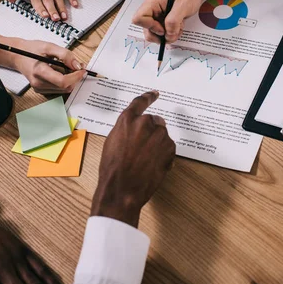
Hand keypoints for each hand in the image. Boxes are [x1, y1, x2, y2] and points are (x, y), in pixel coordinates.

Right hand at [6, 38, 85, 93]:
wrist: (17, 56)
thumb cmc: (31, 50)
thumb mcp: (49, 46)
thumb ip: (64, 55)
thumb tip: (77, 65)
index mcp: (39, 72)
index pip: (62, 81)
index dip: (76, 77)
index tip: (82, 69)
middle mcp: (39, 83)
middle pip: (65, 87)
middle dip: (75, 77)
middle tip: (77, 66)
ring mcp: (39, 88)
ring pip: (63, 89)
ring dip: (70, 80)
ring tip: (66, 67)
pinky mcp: (41, 90)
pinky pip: (58, 89)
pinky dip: (64, 82)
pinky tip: (60, 72)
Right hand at [91, 91, 175, 226]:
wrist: (122, 189)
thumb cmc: (112, 168)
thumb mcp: (113, 142)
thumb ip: (126, 130)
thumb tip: (136, 128)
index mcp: (127, 120)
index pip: (140, 102)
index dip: (148, 97)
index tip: (155, 94)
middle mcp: (144, 123)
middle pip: (154, 121)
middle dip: (151, 132)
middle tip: (143, 149)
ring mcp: (159, 135)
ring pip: (162, 135)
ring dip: (157, 144)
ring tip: (145, 161)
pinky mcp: (170, 147)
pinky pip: (169, 147)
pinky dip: (164, 155)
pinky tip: (152, 166)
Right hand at [132, 0, 220, 43]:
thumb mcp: (183, 4)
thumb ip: (174, 20)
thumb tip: (168, 34)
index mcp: (152, 3)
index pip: (139, 19)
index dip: (150, 27)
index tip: (163, 29)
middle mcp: (152, 10)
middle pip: (146, 30)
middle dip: (160, 36)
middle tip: (172, 33)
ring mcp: (157, 17)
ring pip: (154, 34)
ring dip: (167, 36)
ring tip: (178, 29)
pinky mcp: (162, 22)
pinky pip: (162, 34)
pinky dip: (171, 35)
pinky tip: (178, 28)